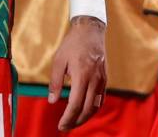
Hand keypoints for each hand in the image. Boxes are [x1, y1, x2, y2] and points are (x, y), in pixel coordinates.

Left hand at [48, 16, 105, 130]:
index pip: (75, 104)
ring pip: (96, 106)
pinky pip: (101, 98)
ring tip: (74, 122)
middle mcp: (94, 79)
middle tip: (65, 127)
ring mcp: (102, 79)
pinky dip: (93, 108)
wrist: (90, 30)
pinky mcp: (105, 78)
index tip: (61, 126)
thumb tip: (52, 101)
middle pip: (87, 109)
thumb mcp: (58, 60)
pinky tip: (85, 111)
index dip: (68, 118)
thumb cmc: (72, 44)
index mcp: (82, 75)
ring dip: (85, 117)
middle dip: (76, 121)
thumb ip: (55, 82)